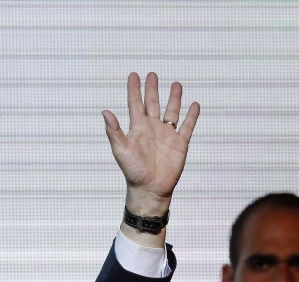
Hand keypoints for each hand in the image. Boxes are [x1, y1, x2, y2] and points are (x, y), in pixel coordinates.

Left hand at [102, 72, 199, 217]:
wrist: (150, 188)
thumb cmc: (133, 171)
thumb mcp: (121, 149)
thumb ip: (114, 131)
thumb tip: (105, 112)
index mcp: (138, 128)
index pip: (135, 103)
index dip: (134, 89)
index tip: (134, 75)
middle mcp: (152, 128)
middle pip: (153, 104)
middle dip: (152, 89)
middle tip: (152, 75)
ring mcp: (167, 135)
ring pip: (171, 112)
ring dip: (174, 98)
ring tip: (176, 84)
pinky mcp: (180, 143)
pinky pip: (187, 126)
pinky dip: (192, 116)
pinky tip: (194, 105)